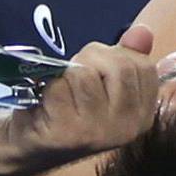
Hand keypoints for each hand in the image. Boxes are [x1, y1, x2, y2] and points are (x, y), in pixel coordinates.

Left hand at [3, 26, 158, 169]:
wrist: (32, 145)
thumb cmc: (72, 107)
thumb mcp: (104, 82)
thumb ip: (127, 56)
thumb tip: (143, 31)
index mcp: (142, 115)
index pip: (143, 66)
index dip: (117, 56)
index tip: (100, 67)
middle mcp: (127, 127)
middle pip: (119, 66)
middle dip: (92, 58)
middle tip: (76, 74)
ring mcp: (99, 132)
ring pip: (86, 74)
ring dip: (68, 73)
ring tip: (63, 89)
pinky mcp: (69, 133)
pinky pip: (60, 87)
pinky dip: (50, 86)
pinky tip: (48, 102)